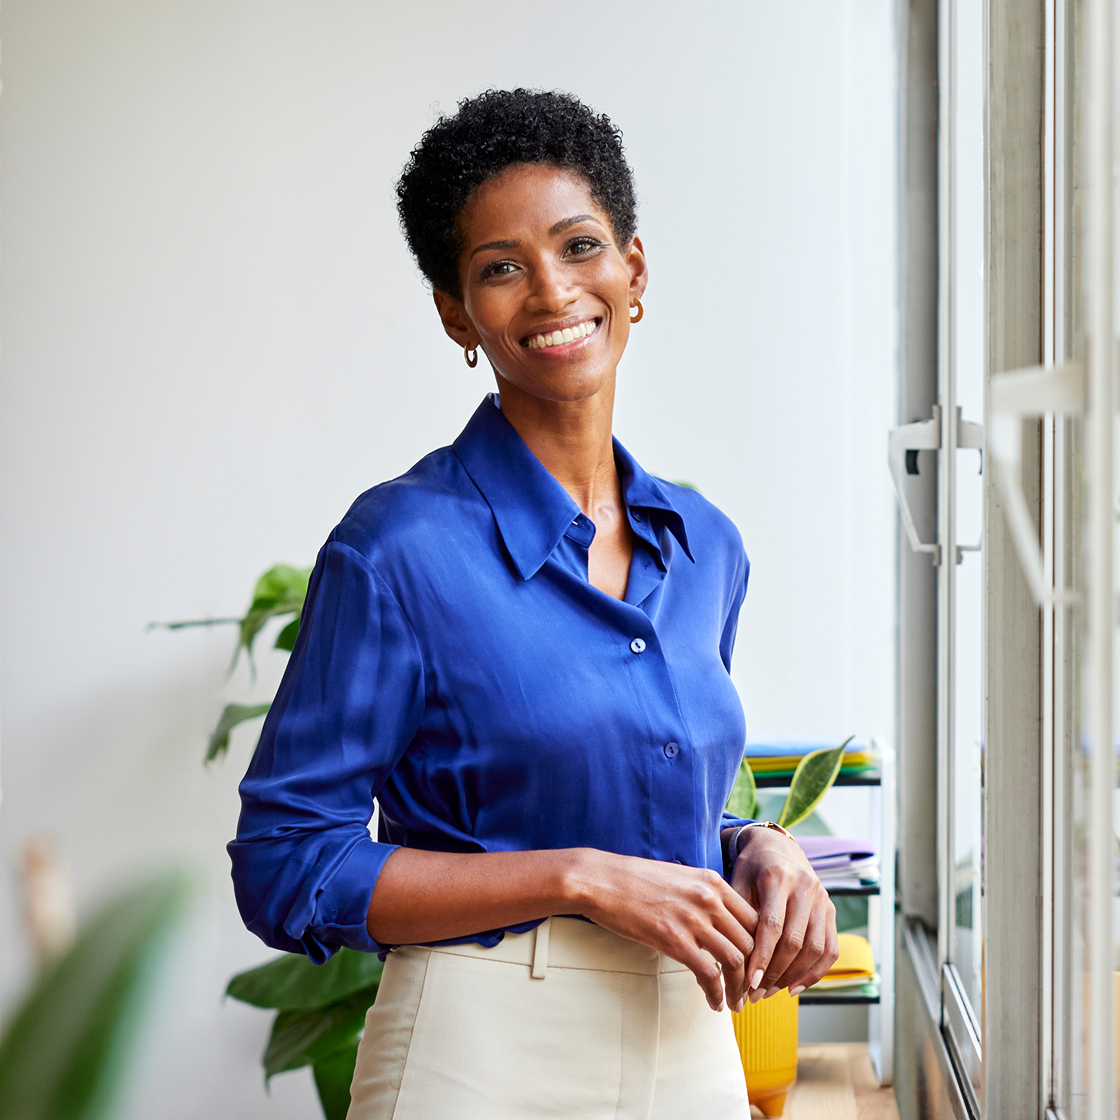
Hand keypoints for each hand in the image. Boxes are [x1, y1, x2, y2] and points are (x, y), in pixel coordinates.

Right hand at [570, 849, 759, 1012]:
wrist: (601, 879)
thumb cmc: (635, 880)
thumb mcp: (679, 877)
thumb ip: (703, 895)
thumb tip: (718, 921)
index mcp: (713, 881)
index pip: (754, 918)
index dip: (762, 947)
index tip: (757, 966)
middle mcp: (709, 898)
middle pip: (751, 942)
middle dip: (756, 972)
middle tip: (751, 991)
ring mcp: (693, 919)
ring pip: (736, 961)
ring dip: (739, 987)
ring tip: (736, 1002)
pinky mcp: (674, 939)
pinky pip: (708, 973)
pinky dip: (716, 993)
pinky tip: (714, 1003)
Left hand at [729, 827, 838, 1003]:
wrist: (777, 847)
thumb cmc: (751, 867)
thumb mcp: (737, 881)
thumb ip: (737, 916)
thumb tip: (726, 960)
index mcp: (778, 877)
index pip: (772, 925)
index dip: (762, 957)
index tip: (748, 983)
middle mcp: (805, 887)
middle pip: (795, 941)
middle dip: (775, 973)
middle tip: (754, 994)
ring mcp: (822, 899)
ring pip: (815, 948)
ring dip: (792, 976)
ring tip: (769, 992)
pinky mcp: (831, 910)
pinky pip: (830, 949)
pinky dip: (815, 973)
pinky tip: (794, 987)